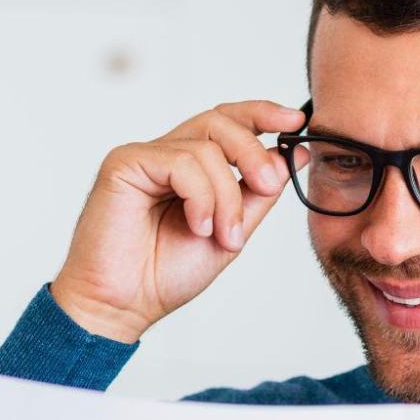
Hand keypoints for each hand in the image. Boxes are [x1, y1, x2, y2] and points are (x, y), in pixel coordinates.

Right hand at [49, 100, 305, 342]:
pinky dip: (201, 197)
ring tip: (224, 235)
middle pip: (220, 121)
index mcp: (190, 168)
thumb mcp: (231, 232)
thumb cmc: (165, 274)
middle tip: (268, 185)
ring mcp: (144, 157)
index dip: (262, 114)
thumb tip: (292, 154)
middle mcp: (166, 155)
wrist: (123, 305)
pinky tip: (197, 226)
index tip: (296, 122)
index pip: (229, 123)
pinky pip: (181, 163)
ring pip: (206, 149)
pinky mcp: (125, 163)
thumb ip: (258, 194)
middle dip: (253, 152)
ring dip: (227, 196)